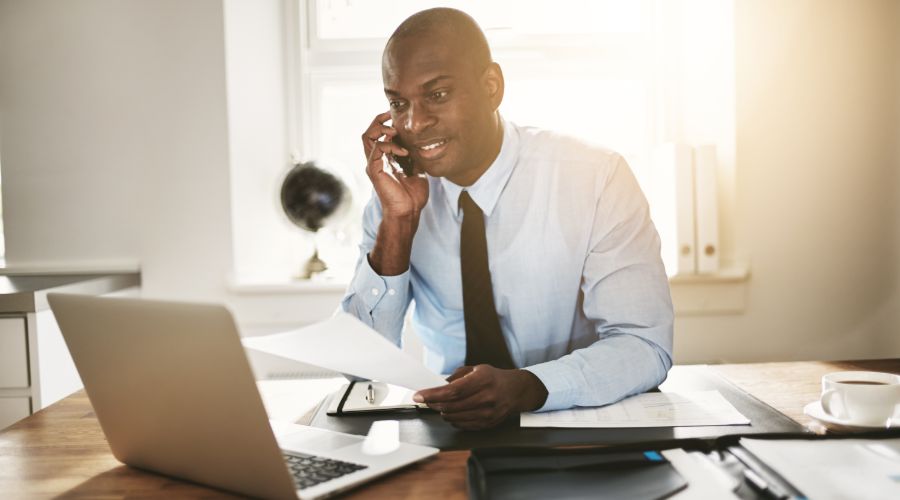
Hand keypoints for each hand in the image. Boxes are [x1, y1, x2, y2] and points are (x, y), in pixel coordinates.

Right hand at [361, 111, 427, 218]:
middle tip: (391, 116)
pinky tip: (403, 151)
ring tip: (394, 131)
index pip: (378, 135)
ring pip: (366, 137)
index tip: (398, 117)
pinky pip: (376, 149)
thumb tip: (420, 142)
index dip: (385, 123)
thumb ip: (414, 155)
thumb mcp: (417, 169)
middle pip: (368, 132)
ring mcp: (373, 164)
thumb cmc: (413, 194)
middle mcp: (376, 159)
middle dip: (379, 120)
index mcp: (385, 159)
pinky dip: (389, 145)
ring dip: (380, 129)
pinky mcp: (374, 170)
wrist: (409, 211)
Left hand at [413, 365, 548, 429]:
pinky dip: (452, 419)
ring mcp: (488, 413)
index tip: (419, 395)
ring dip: (442, 411)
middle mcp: (486, 398)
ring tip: (441, 404)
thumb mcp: (476, 369)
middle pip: (451, 406)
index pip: (452, 391)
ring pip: (454, 417)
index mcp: (483, 380)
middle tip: (426, 399)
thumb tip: (437, 386)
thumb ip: (456, 377)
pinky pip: (462, 425)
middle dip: (433, 403)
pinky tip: (453, 411)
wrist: (516, 391)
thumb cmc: (494, 378)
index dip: (432, 395)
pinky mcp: (487, 424)